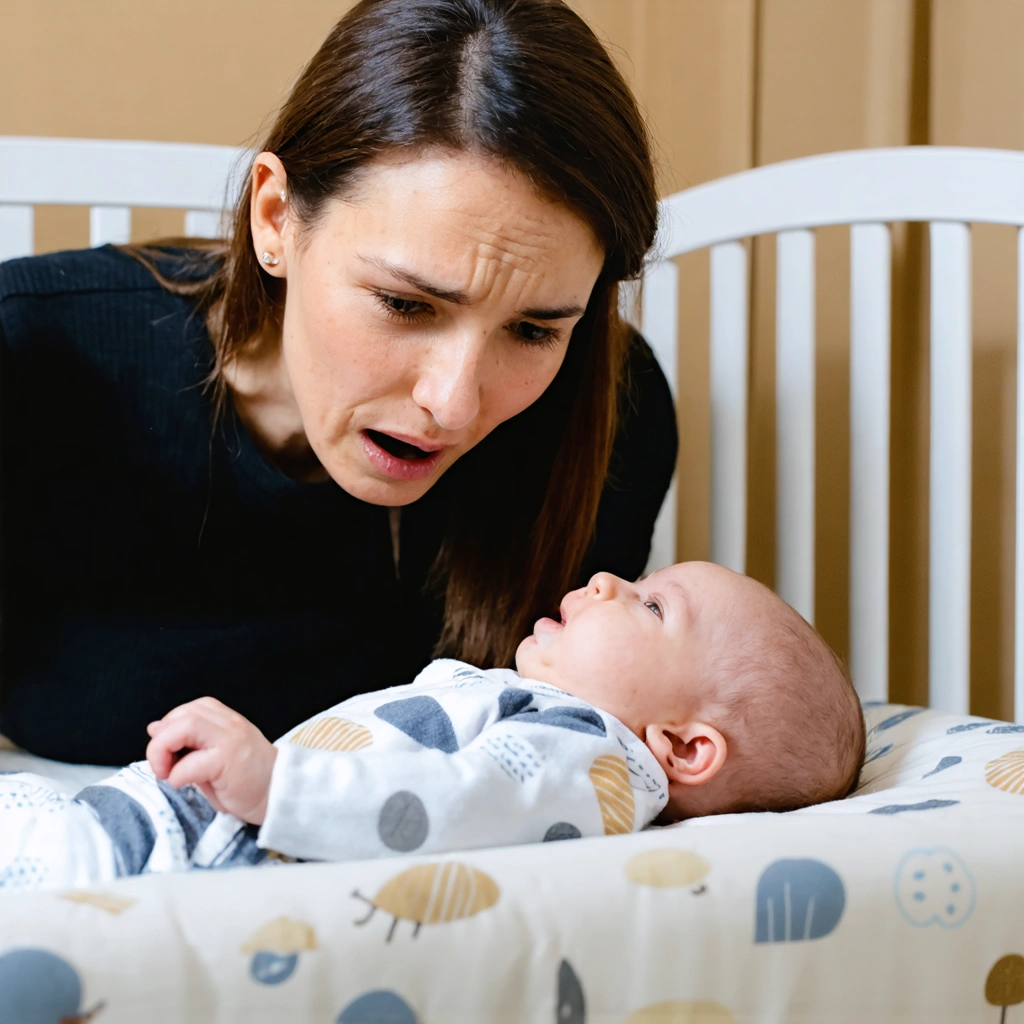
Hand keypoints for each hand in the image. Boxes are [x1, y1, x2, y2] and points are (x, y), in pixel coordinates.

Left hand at [146, 697, 276, 824]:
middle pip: (181, 715)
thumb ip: (186, 740)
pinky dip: (177, 776)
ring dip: (163, 752)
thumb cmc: (245, 778)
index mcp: (224, 718)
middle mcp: (228, 723)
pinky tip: (184, 784)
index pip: (184, 711)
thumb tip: (155, 728)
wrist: (278, 794)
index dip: (166, 731)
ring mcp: (230, 740)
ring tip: (168, 773)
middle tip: (162, 767)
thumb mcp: (212, 754)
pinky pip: (189, 764)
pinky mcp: (228, 762)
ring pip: (184, 727)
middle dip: (159, 742)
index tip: (168, 755)